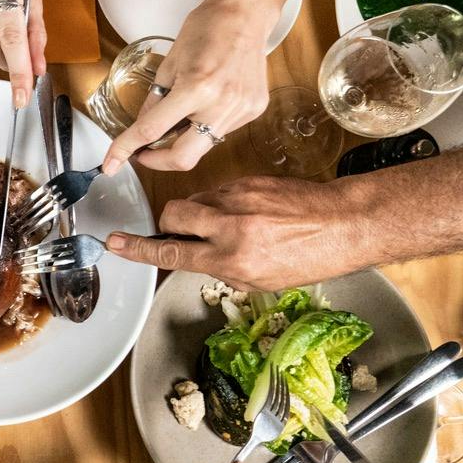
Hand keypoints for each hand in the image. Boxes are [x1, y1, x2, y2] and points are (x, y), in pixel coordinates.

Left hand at [102, 0, 281, 174]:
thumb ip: (154, 101)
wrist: (247, 13)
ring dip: (183, 139)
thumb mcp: (170, 62)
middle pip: (184, 158)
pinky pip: (220, 131)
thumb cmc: (207, 27)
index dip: (126, 149)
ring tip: (179, 114)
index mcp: (196, 89)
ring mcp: (241, 111)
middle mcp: (222, 105)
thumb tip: (142, 129)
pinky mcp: (254, 110)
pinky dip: (204, 125)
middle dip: (158, 161)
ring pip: (203, 145)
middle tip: (144, 152)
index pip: (151, 131)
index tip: (112, 163)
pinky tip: (206, 102)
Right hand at [105, 175, 365, 290]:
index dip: (138, 250)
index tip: (116, 243)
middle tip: (186, 235)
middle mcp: (231, 226)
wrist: (346, 222)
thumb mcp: (262, 281)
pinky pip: (219, 191)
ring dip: (200, 215)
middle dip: (170, 225)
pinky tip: (247, 214)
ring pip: (196, 202)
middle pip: (173, 216)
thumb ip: (224, 269)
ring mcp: (239, 198)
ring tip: (229, 227)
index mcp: (233, 258)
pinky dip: (223, 204)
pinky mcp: (249, 181)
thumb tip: (199, 258)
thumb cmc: (312, 258)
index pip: (172, 253)